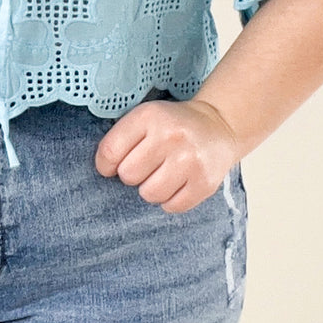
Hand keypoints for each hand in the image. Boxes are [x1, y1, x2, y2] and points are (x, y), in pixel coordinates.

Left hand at [94, 97, 240, 211]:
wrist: (218, 125)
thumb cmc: (172, 125)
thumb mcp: (145, 117)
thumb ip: (121, 138)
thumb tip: (104, 170)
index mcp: (150, 116)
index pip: (110, 151)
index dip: (105, 165)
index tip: (111, 167)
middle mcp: (171, 136)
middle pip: (128, 175)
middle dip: (132, 175)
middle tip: (146, 166)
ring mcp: (190, 161)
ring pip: (149, 194)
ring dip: (151, 189)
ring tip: (162, 174)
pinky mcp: (205, 183)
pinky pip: (172, 207)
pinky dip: (171, 200)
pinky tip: (178, 183)